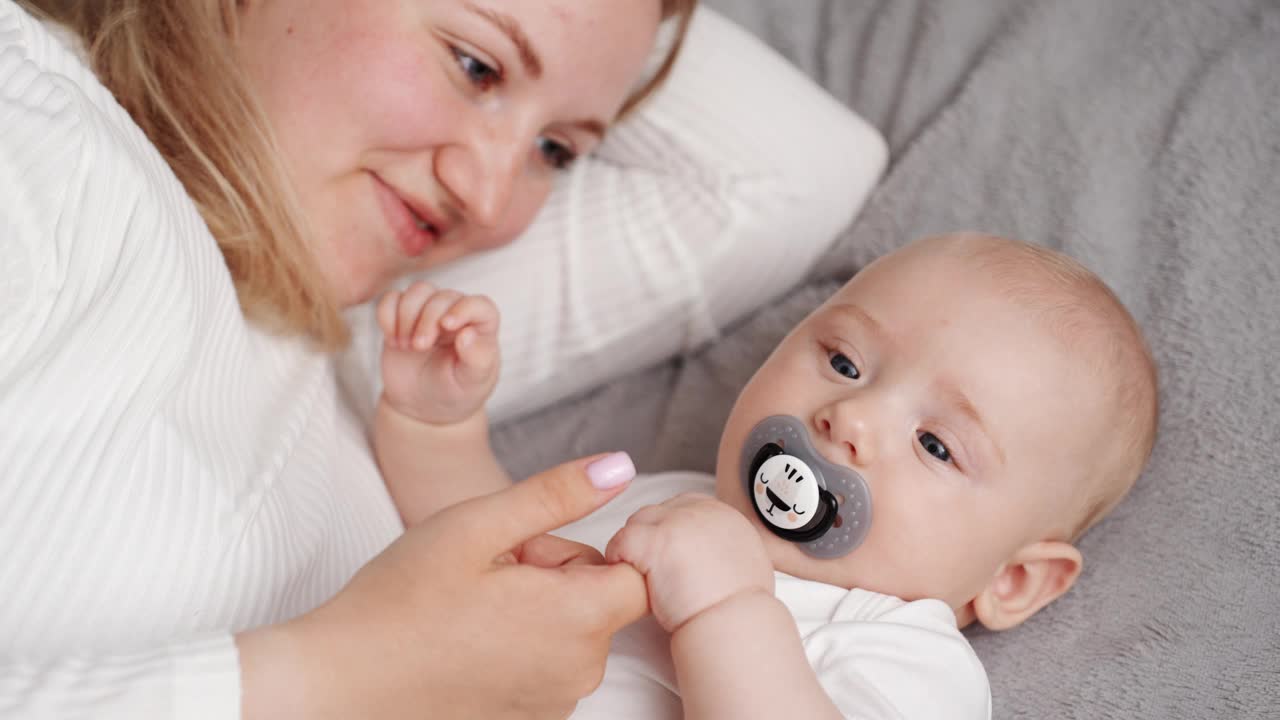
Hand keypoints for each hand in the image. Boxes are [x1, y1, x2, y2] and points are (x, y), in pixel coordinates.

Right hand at [240, 454, 647, 719]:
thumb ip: (558, 494)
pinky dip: (522, 645)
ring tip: (473, 604)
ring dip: (538, 609)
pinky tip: (469, 638)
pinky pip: (549, 666)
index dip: (590, 546)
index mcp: (578, 618)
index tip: (534, 544)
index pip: (635, 572)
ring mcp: (555, 703)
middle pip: (602, 599)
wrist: (339, 685)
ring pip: (574, 632)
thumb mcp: (478, 524)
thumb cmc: (399, 601)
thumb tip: (620, 466)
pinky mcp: (529, 719)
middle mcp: (579, 671)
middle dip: (556, 573)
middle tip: (490, 568)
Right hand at [377, 281, 498, 424]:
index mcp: (482, 326)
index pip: (480, 305)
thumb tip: (467, 334)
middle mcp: (456, 313)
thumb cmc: (455, 391)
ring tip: (405, 346)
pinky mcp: (403, 316)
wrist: (424, 405)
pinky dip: (387, 315)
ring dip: (407, 315)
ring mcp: (428, 312)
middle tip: (419, 347)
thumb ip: (477, 359)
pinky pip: (391, 299)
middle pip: (442, 297)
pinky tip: (392, 339)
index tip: (447, 326)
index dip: (463, 309)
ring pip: (418, 291)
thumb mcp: (472, 382)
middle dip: (427, 320)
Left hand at [606, 493, 773, 632]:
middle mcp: (701, 510)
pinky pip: (620, 542)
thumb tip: (704, 552)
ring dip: (634, 550)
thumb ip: (722, 546)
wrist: (735, 626)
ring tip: (643, 581)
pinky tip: (629, 584)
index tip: (668, 562)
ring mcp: (677, 522)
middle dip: (649, 541)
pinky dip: (619, 561)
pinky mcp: (656, 541)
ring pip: (637, 524)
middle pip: (657, 513)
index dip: (668, 535)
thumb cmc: (738, 609)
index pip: (681, 508)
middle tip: (653, 574)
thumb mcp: (745, 562)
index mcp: (722, 514)